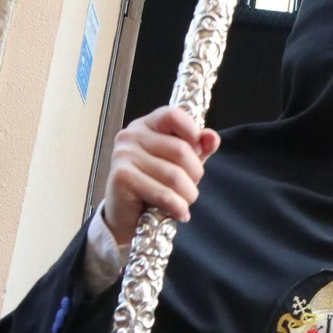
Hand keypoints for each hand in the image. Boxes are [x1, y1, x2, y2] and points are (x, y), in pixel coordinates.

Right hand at [103, 106, 220, 243]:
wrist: (127, 217)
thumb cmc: (155, 185)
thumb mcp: (182, 163)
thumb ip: (199, 148)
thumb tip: (211, 137)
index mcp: (146, 125)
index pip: (173, 115)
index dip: (193, 133)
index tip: (199, 152)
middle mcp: (131, 136)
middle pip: (181, 150)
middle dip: (195, 175)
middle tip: (190, 188)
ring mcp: (123, 155)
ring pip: (175, 175)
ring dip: (188, 195)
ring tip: (183, 202)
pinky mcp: (121, 178)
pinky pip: (163, 193)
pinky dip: (178, 207)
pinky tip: (180, 213)